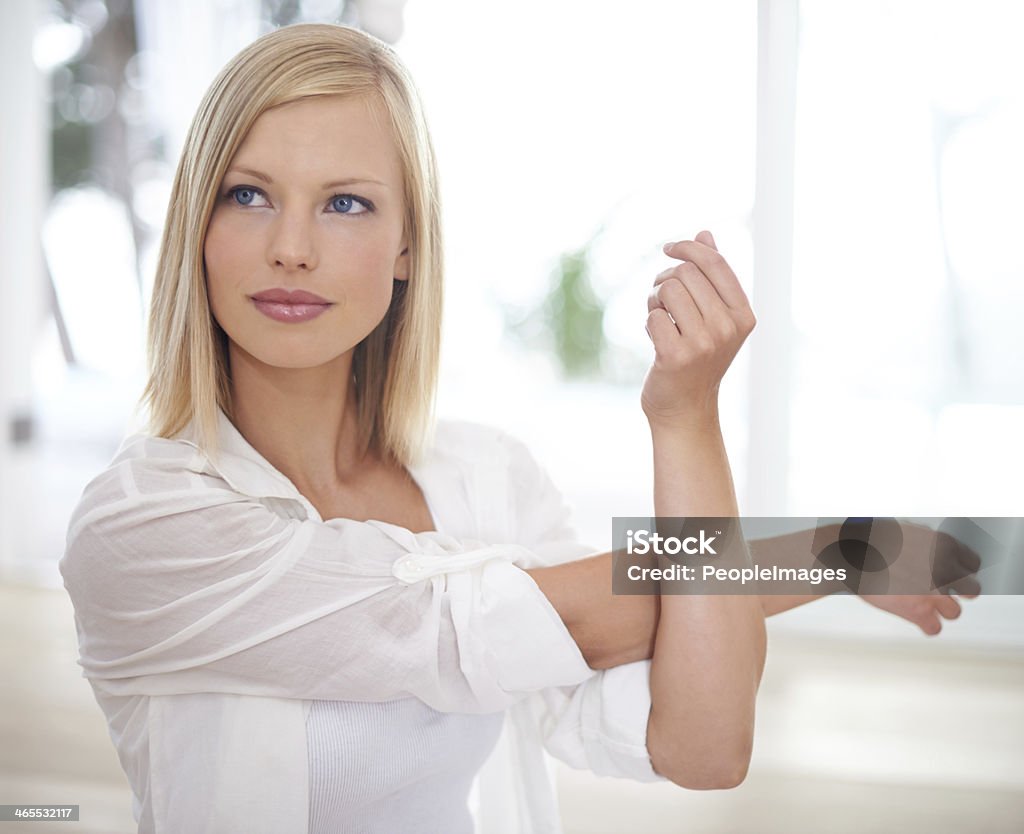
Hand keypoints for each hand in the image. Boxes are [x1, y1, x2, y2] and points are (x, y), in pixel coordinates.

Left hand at [641, 231, 755, 427]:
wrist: (685, 409)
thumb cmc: (696, 358)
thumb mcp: (713, 317)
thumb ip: (711, 277)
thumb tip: (705, 234)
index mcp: (743, 315)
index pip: (715, 263)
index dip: (689, 247)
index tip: (669, 247)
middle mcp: (728, 328)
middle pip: (686, 273)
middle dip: (666, 280)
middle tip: (661, 299)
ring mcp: (704, 343)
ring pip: (667, 291)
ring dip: (655, 300)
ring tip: (660, 319)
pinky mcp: (676, 355)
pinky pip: (653, 316)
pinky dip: (649, 323)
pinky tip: (657, 340)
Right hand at [820, 519, 982, 635]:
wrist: (848, 553)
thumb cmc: (870, 539)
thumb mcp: (906, 531)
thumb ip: (928, 545)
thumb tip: (934, 553)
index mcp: (943, 545)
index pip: (973, 563)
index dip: (962, 570)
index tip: (953, 574)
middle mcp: (944, 570)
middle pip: (972, 590)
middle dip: (959, 592)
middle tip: (944, 592)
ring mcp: (932, 593)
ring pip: (955, 613)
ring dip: (941, 610)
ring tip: (925, 605)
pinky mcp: (917, 611)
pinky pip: (934, 628)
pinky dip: (926, 626)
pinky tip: (917, 619)